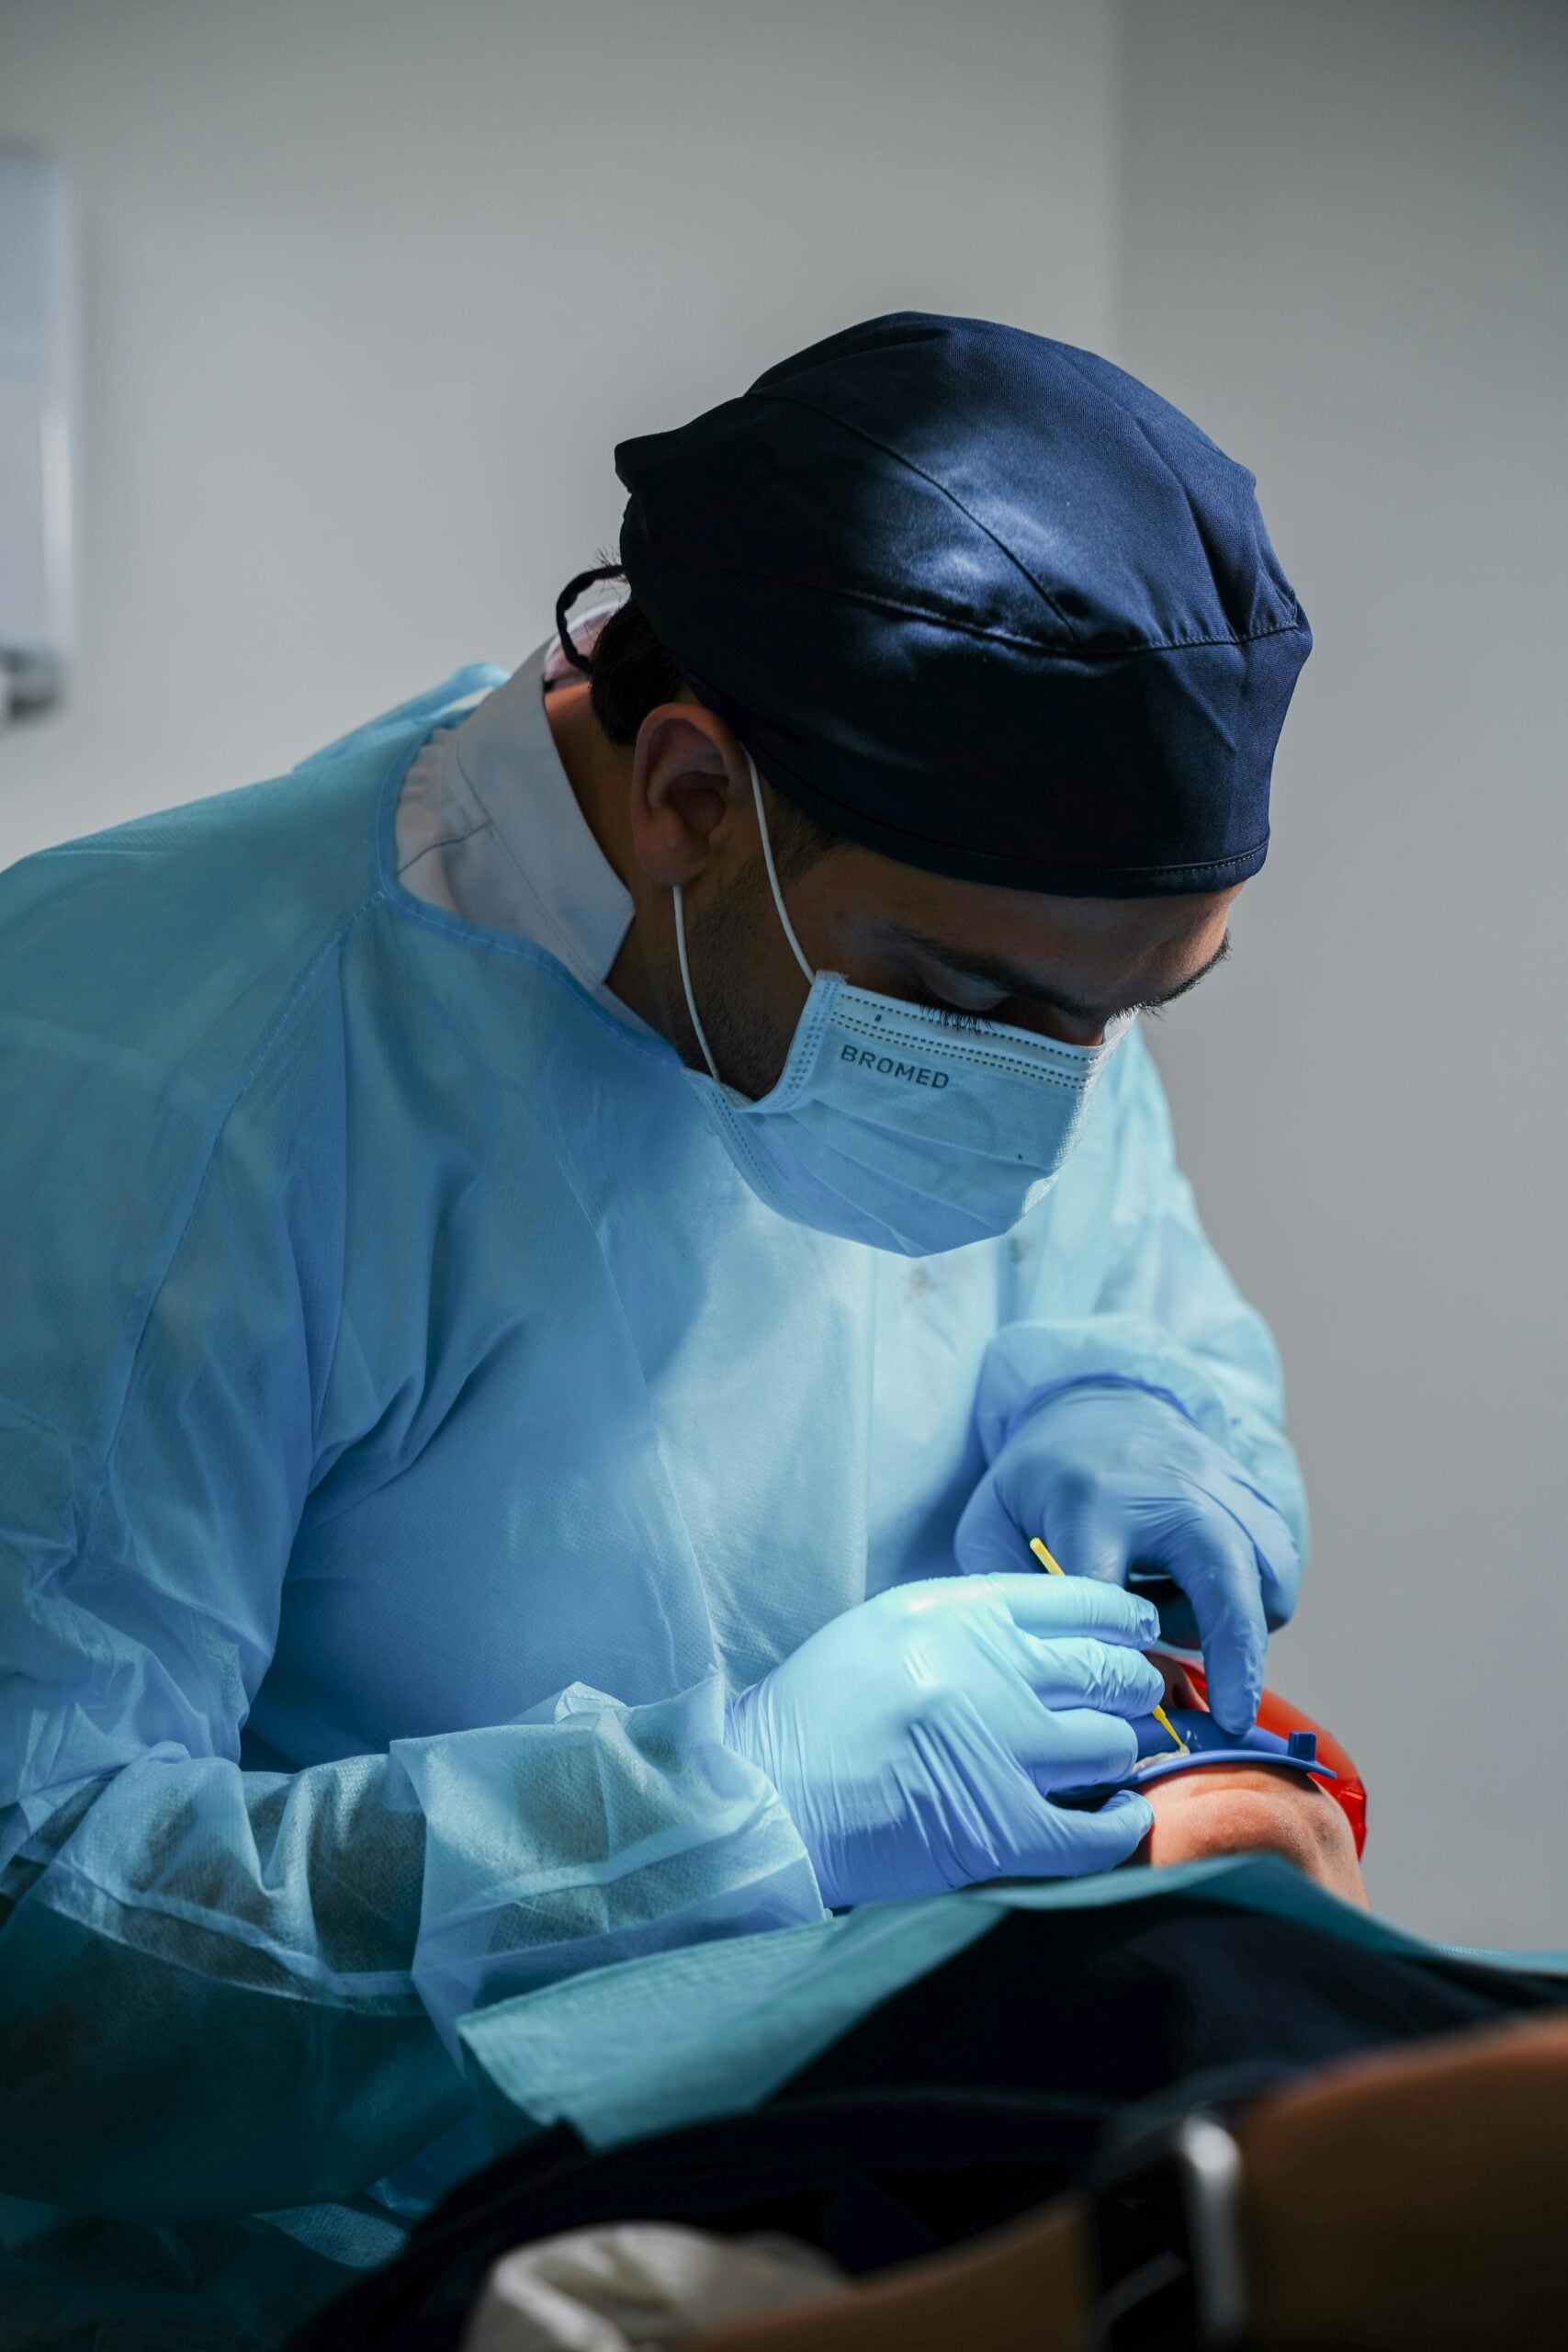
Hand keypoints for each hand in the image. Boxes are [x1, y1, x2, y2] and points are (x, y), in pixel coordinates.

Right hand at [724, 1575, 1161, 1909]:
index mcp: (956, 1612)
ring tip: (1115, 1758)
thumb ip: (974, 1621)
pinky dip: (1121, 1825)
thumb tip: (1065, 1636)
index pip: (1081, 1601)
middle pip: (1108, 1671)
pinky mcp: (998, 1829)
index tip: (1139, 1635)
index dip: (1126, 1620)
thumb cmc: (820, 1708)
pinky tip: (1122, 1815)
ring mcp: (997, 1749)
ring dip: (1123, 1753)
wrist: (764, 1794)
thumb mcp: (889, 1625)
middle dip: (1135, 1688)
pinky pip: (1096, 1832)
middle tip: (1140, 1700)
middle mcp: (986, 1670)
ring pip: (1112, 1745)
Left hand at [954, 1384, 1299, 1733]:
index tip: (1123, 1696)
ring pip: (1265, 1580)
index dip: (1118, 1652)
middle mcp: (1169, 1491)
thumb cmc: (1042, 1480)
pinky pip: (1281, 1566)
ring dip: (1237, 1623)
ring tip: (1176, 1612)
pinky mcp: (1257, 1495)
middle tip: (1232, 1717)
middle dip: (1233, 1654)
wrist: (1099, 1401)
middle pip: (1222, 1579)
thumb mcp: (994, 1523)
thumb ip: (1013, 1592)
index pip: (1110, 1592)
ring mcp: (1223, 1488)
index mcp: (1092, 1502)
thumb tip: (1052, 1664)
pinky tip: (1203, 1590)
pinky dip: (1254, 1598)